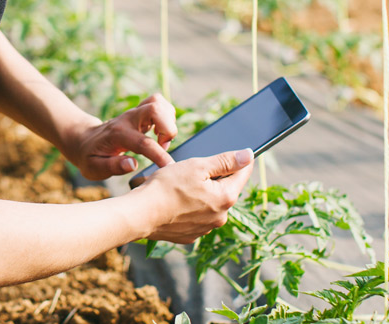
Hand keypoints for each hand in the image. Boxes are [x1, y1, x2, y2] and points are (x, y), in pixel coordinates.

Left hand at [62, 94, 178, 180]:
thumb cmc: (90, 157)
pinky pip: (158, 104)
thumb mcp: (94, 168)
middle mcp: (127, 119)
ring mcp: (134, 113)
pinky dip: (166, 116)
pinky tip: (160, 132)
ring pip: (158, 102)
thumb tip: (132, 165)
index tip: (168, 167)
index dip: (159, 155)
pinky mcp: (139, 112)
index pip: (143, 142)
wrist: (83, 140)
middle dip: (168, 128)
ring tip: (162, 140)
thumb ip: (113, 167)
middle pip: (155, 108)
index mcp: (117, 134)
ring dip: (168, 121)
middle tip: (164, 146)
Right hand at [135, 149, 253, 243]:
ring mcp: (205, 229)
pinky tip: (175, 202)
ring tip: (180, 187)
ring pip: (210, 205)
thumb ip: (225, 161)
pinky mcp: (190, 235)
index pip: (243, 174)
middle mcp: (220, 217)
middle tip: (194, 170)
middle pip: (225, 190)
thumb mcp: (197, 166)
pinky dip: (190, 209)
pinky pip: (196, 218)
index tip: (238, 152)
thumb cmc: (166, 187)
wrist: (140, 214)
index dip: (240, 160)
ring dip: (202, 195)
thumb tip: (248, 155)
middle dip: (215, 179)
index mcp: (226, 198)